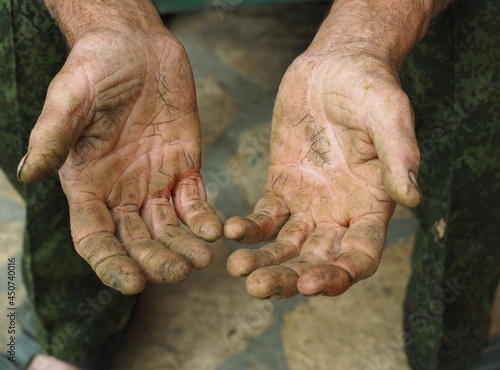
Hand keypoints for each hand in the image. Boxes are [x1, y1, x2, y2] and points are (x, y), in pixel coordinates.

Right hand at [17, 27, 221, 293]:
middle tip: (178, 273)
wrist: (135, 46)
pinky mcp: (185, 167)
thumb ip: (53, 135)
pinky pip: (196, 200)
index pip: (95, 237)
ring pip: (169, 227)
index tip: (132, 283)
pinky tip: (216, 230)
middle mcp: (121, 191)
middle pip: (137, 239)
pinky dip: (205, 218)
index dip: (111, 263)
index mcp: (88, 184)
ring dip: (185, 247)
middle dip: (156, 260)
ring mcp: (155, 182)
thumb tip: (30, 173)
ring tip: (202, 260)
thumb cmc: (95, 67)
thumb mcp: (69, 97)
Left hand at [224, 48, 419, 298]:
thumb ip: (400, 155)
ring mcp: (308, 203)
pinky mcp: (281, 186)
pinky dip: (249, 228)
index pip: (360, 256)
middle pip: (316, 260)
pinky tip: (231, 231)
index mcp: (372, 206)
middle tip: (257, 288)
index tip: (309, 283)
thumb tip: (412, 199)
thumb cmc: (369, 88)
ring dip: (264, 261)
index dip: (337, 275)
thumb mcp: (389, 114)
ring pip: (286, 245)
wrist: (335, 66)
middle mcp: (340, 213)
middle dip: (289, 278)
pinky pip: (264, 216)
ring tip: (238, 269)